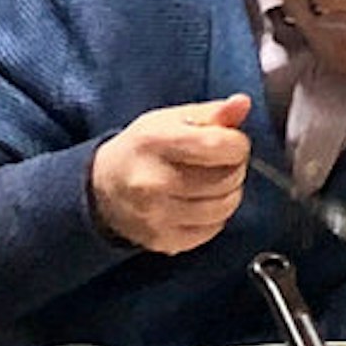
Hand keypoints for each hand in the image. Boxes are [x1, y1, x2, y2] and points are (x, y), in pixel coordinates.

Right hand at [92, 94, 252, 253]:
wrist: (103, 189)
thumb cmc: (143, 148)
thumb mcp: (171, 120)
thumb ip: (211, 112)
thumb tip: (242, 104)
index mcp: (155, 142)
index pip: (220, 145)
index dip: (237, 143)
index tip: (231, 142)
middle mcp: (154, 182)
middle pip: (226, 178)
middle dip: (234, 167)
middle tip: (221, 162)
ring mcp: (157, 216)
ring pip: (224, 207)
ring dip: (229, 193)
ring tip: (214, 182)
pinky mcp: (163, 241)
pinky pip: (212, 230)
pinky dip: (216, 216)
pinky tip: (202, 203)